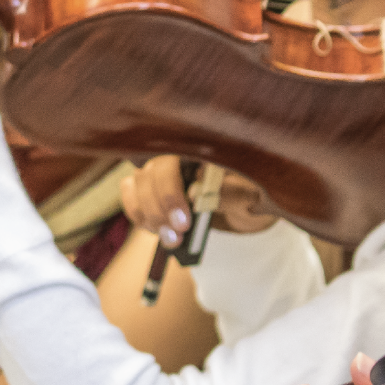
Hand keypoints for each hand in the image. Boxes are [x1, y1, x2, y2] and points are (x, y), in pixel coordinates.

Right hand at [121, 157, 274, 248]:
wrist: (247, 204)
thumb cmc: (253, 193)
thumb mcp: (254, 195)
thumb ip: (230, 192)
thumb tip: (196, 192)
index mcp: (207, 144)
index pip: (176, 154)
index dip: (172, 188)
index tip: (183, 220)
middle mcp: (179, 150)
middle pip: (152, 171)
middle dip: (161, 206)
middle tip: (178, 234)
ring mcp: (161, 166)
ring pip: (137, 182)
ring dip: (149, 214)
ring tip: (171, 240)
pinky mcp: (150, 183)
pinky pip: (130, 192)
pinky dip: (137, 213)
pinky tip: (155, 230)